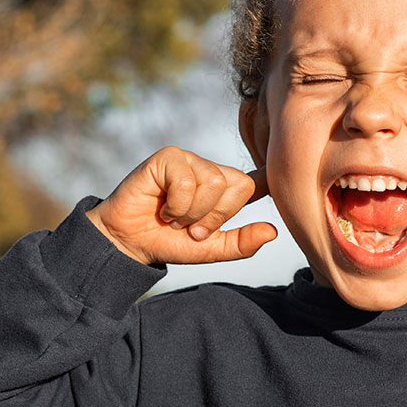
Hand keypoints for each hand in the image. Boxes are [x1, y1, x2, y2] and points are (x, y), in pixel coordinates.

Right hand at [85, 146, 276, 264]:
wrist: (129, 242)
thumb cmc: (169, 242)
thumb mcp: (210, 249)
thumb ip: (242, 243)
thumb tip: (273, 232)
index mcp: (224, 190)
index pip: (254, 182)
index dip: (269, 180)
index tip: (276, 182)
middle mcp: (210, 170)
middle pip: (238, 186)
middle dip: (215, 216)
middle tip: (191, 228)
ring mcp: (190, 161)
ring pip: (214, 183)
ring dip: (192, 213)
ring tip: (175, 218)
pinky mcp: (168, 157)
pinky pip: (187, 182)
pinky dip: (176, 205)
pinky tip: (163, 208)